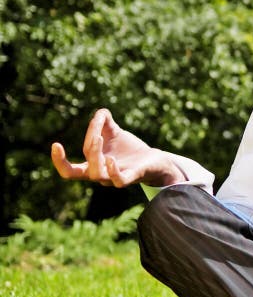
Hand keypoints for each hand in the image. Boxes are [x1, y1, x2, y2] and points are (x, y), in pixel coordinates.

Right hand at [51, 108, 184, 187]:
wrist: (154, 158)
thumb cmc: (129, 147)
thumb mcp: (113, 130)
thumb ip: (102, 119)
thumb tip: (98, 115)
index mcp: (92, 166)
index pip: (69, 172)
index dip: (59, 161)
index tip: (56, 144)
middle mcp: (101, 175)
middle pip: (82, 171)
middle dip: (86, 151)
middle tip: (96, 135)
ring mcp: (115, 178)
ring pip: (97, 174)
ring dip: (95, 156)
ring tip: (99, 138)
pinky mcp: (132, 177)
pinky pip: (119, 181)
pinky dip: (113, 171)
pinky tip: (110, 159)